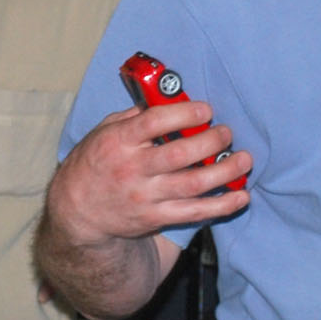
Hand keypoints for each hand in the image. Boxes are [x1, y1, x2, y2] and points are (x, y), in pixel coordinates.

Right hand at [50, 100, 252, 240]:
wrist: (77, 212)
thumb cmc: (93, 164)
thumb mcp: (103, 132)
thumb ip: (133, 117)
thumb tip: (166, 101)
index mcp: (118, 142)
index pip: (154, 122)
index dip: (185, 113)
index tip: (206, 109)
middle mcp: (132, 169)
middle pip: (180, 154)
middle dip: (211, 141)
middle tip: (226, 132)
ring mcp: (145, 196)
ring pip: (193, 184)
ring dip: (225, 171)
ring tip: (243, 159)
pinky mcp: (155, 218)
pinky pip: (194, 212)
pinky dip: (221, 205)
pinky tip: (241, 195)